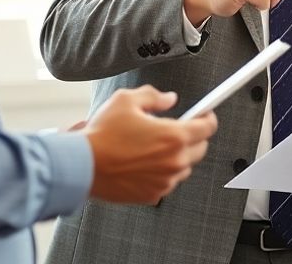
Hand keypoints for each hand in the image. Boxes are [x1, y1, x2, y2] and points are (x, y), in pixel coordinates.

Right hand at [83, 85, 218, 203]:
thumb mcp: (126, 100)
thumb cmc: (102, 135)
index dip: (208, 118)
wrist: (83, 166)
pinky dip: (161, 173)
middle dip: (192, 137)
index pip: (207, 127)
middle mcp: (174, 161)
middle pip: (200, 149)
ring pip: (183, 167)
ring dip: (176, 156)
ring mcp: (165, 181)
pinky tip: (143, 163)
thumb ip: (153, 96)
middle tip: (175, 129)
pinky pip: (167, 182)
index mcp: (173, 136)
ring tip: (153, 147)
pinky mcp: (153, 195)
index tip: (205, 114)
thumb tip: (169, 99)